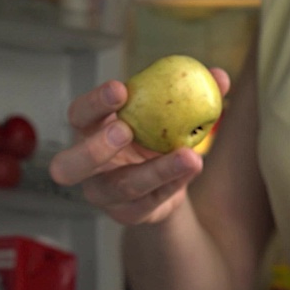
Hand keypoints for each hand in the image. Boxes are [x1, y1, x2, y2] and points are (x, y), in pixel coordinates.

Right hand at [48, 70, 230, 224]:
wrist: (167, 180)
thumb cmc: (156, 137)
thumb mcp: (169, 113)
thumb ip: (191, 93)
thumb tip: (219, 76)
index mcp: (90, 130)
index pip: (79, 115)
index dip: (94, 103)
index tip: (120, 89)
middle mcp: (88, 166)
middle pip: (70, 165)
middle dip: (95, 148)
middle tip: (126, 130)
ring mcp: (105, 194)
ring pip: (120, 187)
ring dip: (155, 171)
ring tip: (189, 156)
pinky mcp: (128, 214)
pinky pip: (150, 202)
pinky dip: (174, 183)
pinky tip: (192, 169)